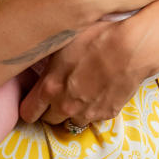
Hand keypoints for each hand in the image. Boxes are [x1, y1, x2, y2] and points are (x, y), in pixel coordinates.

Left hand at [19, 20, 146, 126]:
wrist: (131, 49)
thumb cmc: (96, 38)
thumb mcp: (63, 43)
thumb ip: (48, 63)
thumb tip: (41, 66)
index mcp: (50, 88)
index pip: (28, 112)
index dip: (30, 106)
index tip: (34, 100)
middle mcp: (65, 106)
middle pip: (50, 119)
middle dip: (52, 108)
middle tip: (60, 91)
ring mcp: (87, 113)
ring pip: (73, 120)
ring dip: (74, 110)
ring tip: (83, 91)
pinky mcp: (107, 114)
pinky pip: (95, 116)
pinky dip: (94, 107)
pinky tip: (100, 89)